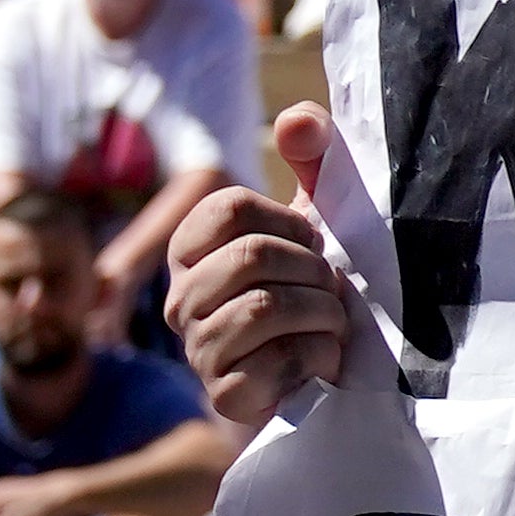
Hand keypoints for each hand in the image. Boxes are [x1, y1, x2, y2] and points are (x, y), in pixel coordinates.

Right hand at [173, 110, 360, 428]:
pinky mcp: (225, 396)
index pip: (230, 208)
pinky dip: (320, 354)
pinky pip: (280, 360)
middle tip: (332, 288)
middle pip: (251, 256)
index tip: (314, 243)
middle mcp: (181, 299)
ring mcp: (198, 350)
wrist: (320, 382)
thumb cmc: (309, 291)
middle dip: (313, 270)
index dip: (289, 222)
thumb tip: (297, 119)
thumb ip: (314, 161)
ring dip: (322, 311)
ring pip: (265, 308)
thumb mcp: (315, 221)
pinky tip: (324, 361)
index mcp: (193, 250)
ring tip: (332, 322)